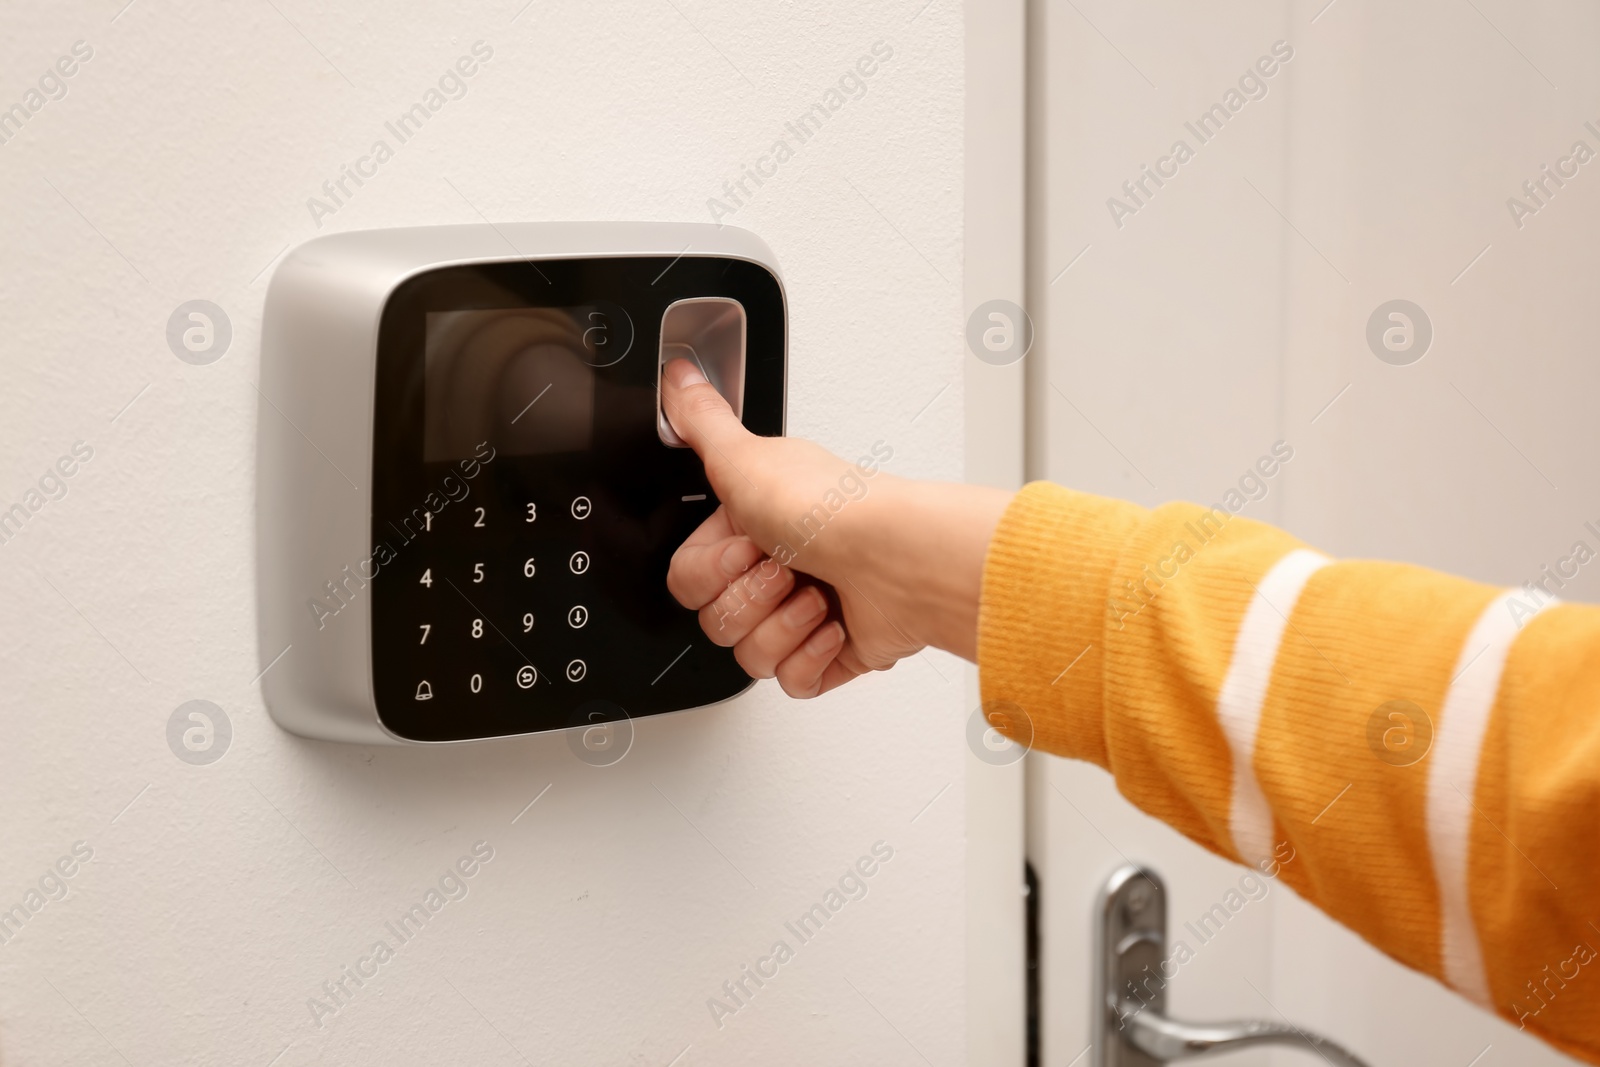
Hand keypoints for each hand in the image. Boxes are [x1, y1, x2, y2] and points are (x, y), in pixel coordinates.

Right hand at [661, 358, 1011, 696]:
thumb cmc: (833, 509)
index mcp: (748, 528)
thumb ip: (701, 421)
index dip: (713, 569)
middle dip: (751, 597)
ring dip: (785, 624)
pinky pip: (792, 682)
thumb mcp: (747, 456)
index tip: (748, 541)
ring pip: (750, 656)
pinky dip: (812, 657)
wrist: (899, 560)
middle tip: (786, 566)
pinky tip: (833, 625)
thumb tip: (677, 377)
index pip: (687, 580)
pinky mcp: (831, 654)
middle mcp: (774, 570)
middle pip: (714, 621)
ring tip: (818, 594)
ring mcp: (804, 615)